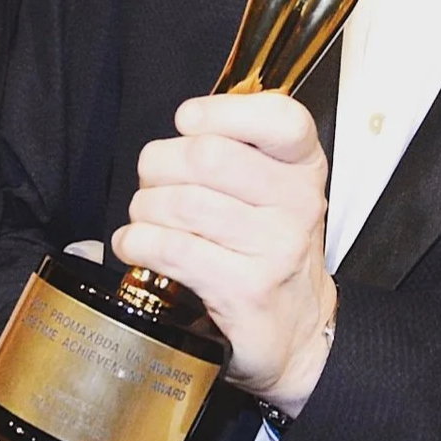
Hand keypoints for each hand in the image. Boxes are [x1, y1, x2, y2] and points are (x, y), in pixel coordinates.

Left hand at [111, 92, 335, 415]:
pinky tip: (135, 244)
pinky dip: (137, 242)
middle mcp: (298, 204)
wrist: (298, 331)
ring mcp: (274, 249)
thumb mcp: (276, 190)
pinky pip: (171, 250)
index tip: (188, 121)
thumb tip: (187, 124)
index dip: (223, 109)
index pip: (281, 118)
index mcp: (305, 168)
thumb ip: (241, 148)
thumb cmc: (271, 249)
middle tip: (153, 181)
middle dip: (160, 164)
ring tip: (144, 217)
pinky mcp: (245, 290)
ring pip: (181, 203)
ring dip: (144, 207)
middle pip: (208, 156)